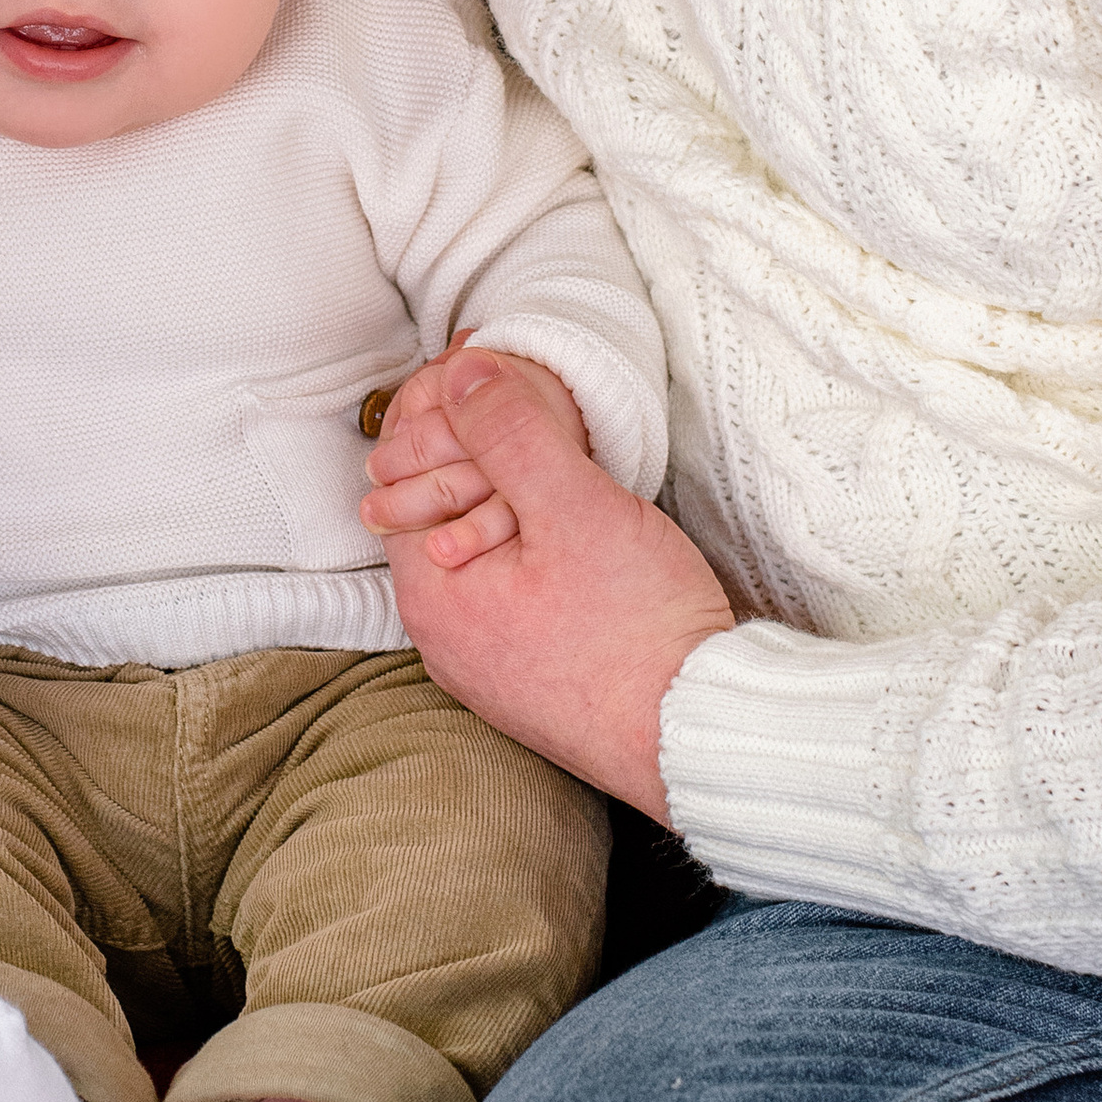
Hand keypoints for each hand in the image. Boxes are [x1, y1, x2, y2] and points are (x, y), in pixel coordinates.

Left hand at [362, 349, 732, 815]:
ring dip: (503, 501)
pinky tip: (569, 536)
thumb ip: (510, 431)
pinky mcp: (525, 683)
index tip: (488, 366)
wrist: (699, 735)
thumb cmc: (638, 629)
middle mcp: (441, 638)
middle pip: (435, 512)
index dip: (443, 410)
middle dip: (474, 452)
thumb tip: (460, 373)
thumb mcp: (573, 505)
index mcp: (431, 592)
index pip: (402, 473)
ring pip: (474, 554)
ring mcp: (481, 667)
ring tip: (555, 460)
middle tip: (527, 402)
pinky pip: (505, 596)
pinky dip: (525, 551)